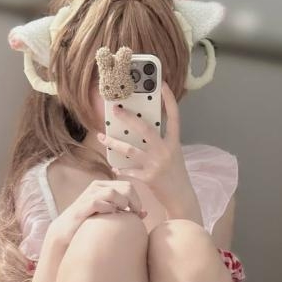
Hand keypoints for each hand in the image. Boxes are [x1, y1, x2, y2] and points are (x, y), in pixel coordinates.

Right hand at [48, 178, 146, 249]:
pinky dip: (107, 210)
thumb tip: (145, 213)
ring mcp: (88, 196)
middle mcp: (97, 187)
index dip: (137, 200)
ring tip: (122, 216)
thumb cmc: (90, 224)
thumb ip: (127, 213)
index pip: (128, 186)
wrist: (65, 234)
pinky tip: (109, 217)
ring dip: (122, 205)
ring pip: (113, 192)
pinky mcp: (81, 207)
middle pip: (125, 187)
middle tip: (133, 216)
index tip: (138, 214)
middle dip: (133, 202)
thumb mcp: (110, 216)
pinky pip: (98, 202)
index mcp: (104, 186)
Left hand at [96, 81, 191, 206]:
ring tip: (101, 136)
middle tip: (115, 109)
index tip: (163, 84)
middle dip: (128, 118)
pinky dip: (120, 168)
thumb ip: (161, 141)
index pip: (174, 116)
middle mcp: (166, 150)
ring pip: (130, 150)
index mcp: (174, 142)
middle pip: (145, 129)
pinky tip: (113, 166)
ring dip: (113, 143)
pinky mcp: (149, 178)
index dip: (169, 99)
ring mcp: (156, 164)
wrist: (180, 197)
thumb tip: (140, 128)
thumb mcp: (173, 153)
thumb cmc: (175, 174)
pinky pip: (129, 171)